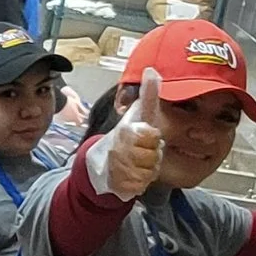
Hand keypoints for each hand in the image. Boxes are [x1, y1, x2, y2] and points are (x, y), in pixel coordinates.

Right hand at [87, 67, 165, 200]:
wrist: (100, 163)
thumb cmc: (125, 137)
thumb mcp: (137, 114)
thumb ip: (147, 94)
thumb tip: (152, 69)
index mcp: (126, 131)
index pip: (153, 136)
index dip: (153, 139)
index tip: (143, 136)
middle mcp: (120, 150)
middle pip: (154, 156)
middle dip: (152, 156)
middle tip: (141, 151)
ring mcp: (119, 169)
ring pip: (150, 172)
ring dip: (147, 169)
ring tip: (136, 163)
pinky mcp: (119, 186)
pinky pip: (142, 186)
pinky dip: (140, 183)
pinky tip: (132, 176)